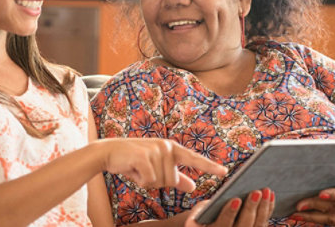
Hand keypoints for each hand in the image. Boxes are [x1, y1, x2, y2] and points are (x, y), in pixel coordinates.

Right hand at [99, 138, 227, 191]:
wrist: (109, 152)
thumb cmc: (134, 161)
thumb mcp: (157, 168)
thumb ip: (176, 177)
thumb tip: (193, 187)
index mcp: (172, 148)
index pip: (194, 159)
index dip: (209, 167)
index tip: (225, 172)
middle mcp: (166, 147)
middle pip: (171, 180)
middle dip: (157, 182)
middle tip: (144, 170)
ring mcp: (155, 150)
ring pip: (159, 182)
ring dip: (147, 181)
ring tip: (138, 168)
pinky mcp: (143, 157)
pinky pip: (148, 181)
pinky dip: (139, 180)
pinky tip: (132, 169)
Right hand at [185, 188, 274, 226]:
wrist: (210, 224)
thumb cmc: (203, 215)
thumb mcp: (198, 212)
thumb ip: (200, 213)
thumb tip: (208, 209)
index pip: (223, 224)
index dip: (230, 213)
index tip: (236, 200)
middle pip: (244, 226)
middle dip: (251, 208)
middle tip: (256, 192)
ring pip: (257, 226)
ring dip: (264, 208)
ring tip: (266, 190)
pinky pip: (263, 223)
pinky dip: (268, 209)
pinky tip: (270, 195)